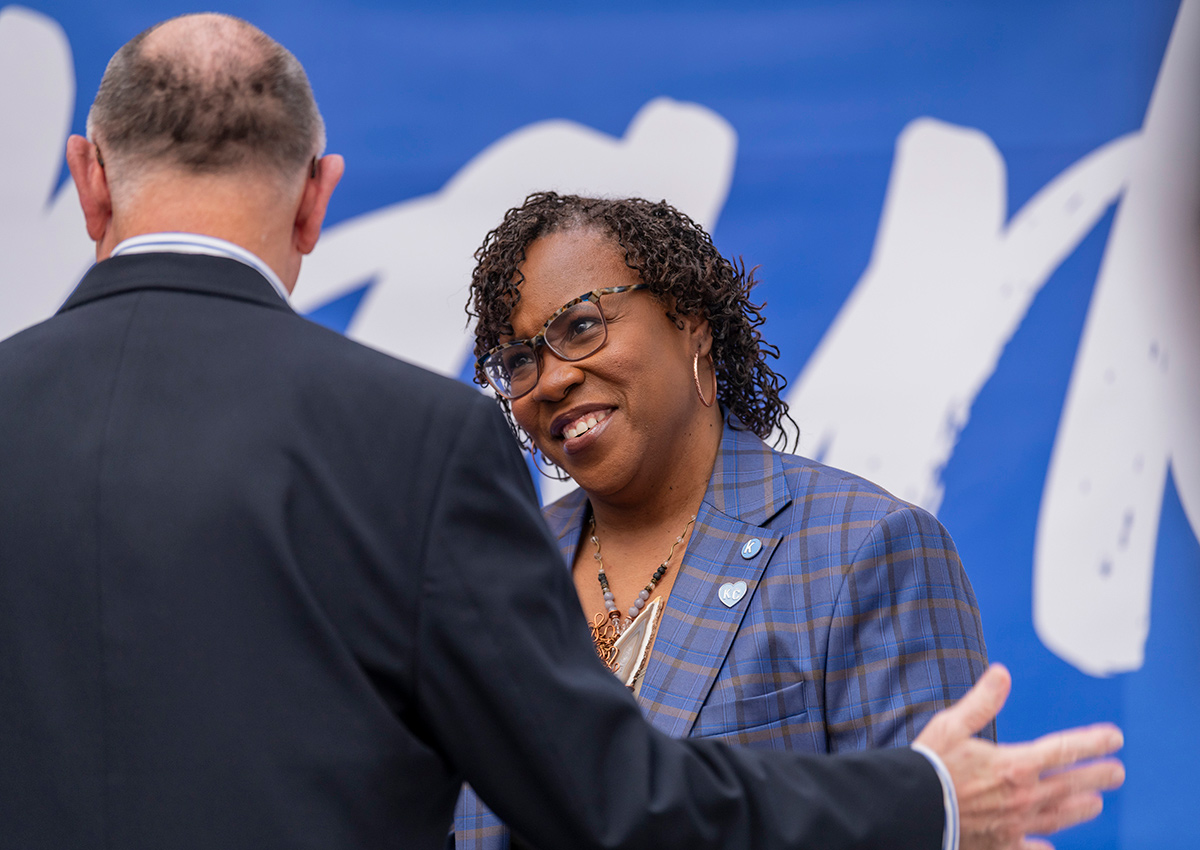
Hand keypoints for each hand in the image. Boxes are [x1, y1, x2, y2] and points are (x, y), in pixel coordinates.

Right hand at [915, 664, 1124, 849]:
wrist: (910, 809)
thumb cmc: (929, 765)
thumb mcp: (951, 726)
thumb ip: (981, 702)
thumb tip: (1002, 673)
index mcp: (1015, 764)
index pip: (1065, 750)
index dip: (1093, 743)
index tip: (1115, 738)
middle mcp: (1023, 796)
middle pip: (1071, 785)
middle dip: (1097, 776)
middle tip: (1117, 773)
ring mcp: (1015, 824)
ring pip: (1059, 817)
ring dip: (1081, 808)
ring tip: (1095, 803)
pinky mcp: (1000, 845)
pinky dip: (1043, 849)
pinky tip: (1051, 848)